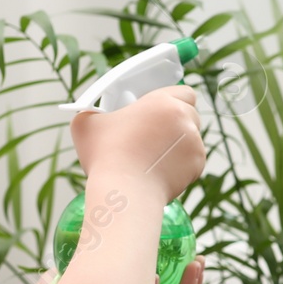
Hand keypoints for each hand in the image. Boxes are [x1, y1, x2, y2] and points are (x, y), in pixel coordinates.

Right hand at [70, 86, 204, 201]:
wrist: (124, 192)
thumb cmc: (106, 157)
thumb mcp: (85, 124)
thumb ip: (92, 112)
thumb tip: (91, 115)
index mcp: (162, 102)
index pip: (183, 91)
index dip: (173, 99)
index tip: (159, 109)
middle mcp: (184, 119)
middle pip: (191, 113)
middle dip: (177, 121)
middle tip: (156, 132)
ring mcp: (194, 143)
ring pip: (192, 138)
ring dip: (179, 143)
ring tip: (154, 155)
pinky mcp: (196, 165)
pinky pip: (192, 160)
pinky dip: (181, 164)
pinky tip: (160, 170)